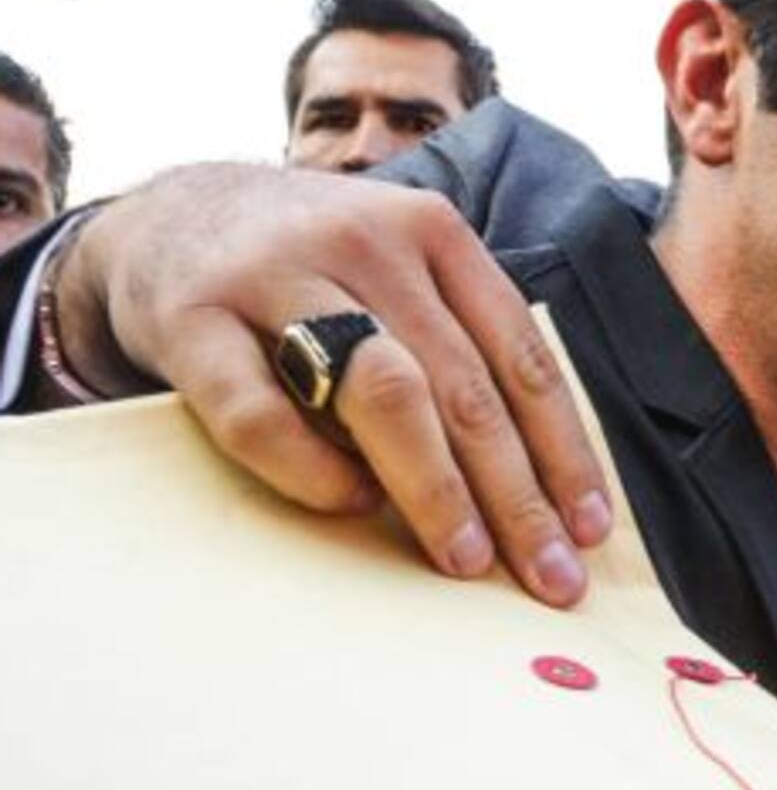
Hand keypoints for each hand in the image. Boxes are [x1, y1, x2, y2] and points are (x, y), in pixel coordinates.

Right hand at [54, 163, 611, 604]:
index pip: (520, 352)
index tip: (590, 524)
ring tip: (467, 559)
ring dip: (436, 488)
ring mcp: (277, 277)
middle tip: (550, 574)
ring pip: (382, 392)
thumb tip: (534, 473)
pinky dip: (314, 471)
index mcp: (432, 232)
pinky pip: (262, 414)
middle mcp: (365, 243)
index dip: (563, 445)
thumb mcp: (400, 265)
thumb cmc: (314, 263)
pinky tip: (353, 505)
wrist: (172, 215)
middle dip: (518, 492)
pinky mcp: (195, 322)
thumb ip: (459, 336)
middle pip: (464, 385)